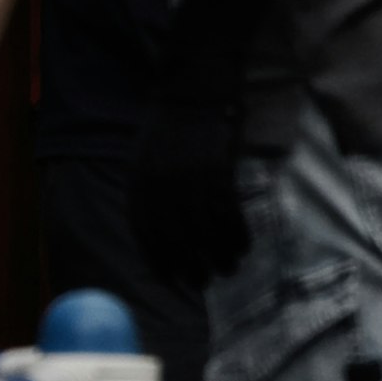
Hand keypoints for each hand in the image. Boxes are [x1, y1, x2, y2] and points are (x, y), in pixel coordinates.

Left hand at [126, 104, 250, 290]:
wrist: (191, 96)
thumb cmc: (164, 135)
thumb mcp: (140, 165)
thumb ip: (144, 200)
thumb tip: (153, 243)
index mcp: (139, 185)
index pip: (146, 235)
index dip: (159, 261)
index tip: (171, 280)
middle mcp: (162, 186)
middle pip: (177, 238)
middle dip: (190, 266)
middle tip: (201, 283)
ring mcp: (191, 179)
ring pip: (206, 230)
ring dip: (219, 256)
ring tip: (227, 270)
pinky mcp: (219, 172)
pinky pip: (229, 212)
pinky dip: (237, 234)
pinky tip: (242, 247)